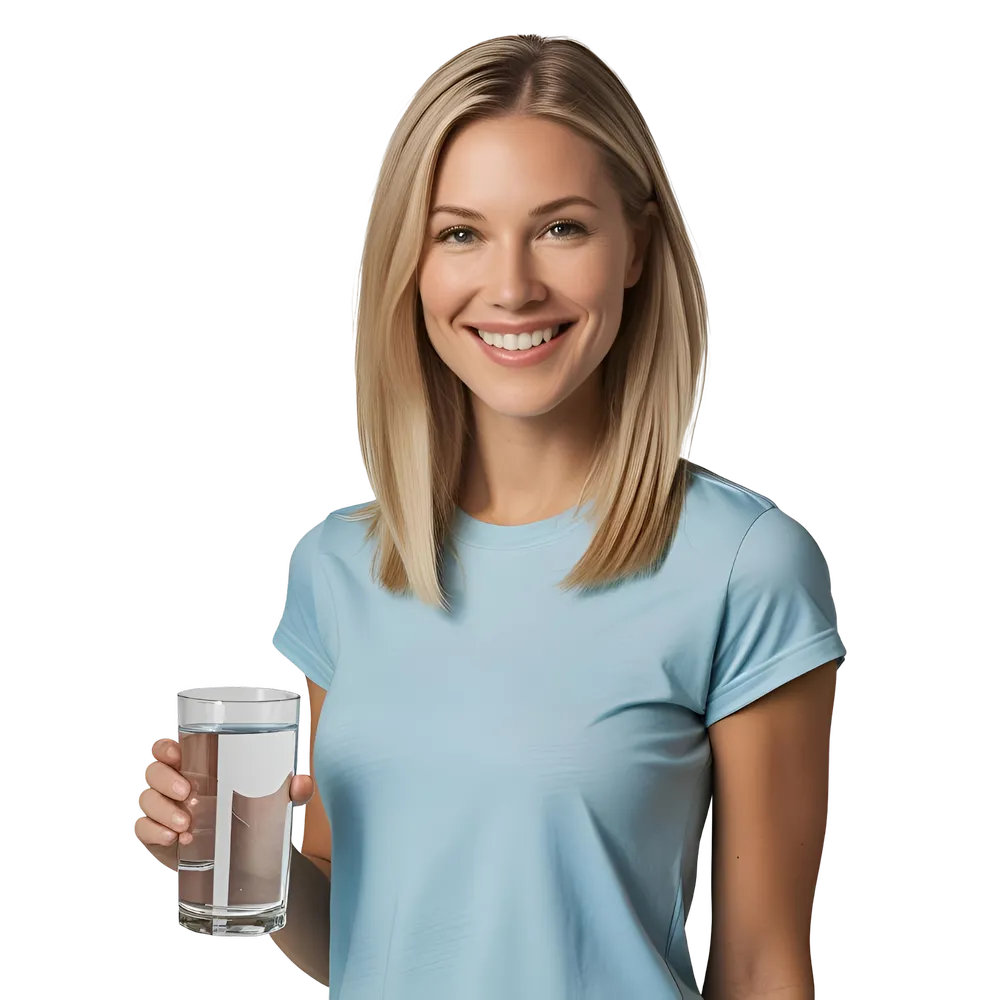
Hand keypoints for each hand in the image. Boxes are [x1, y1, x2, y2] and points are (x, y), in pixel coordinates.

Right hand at [134, 736, 314, 866]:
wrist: (248, 860)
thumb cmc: (256, 817)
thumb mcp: (277, 801)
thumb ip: (293, 791)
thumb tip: (301, 784)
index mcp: (199, 767)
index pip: (169, 748)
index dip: (166, 748)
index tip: (178, 754)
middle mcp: (176, 785)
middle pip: (153, 771)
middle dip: (164, 780)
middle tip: (188, 792)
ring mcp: (165, 811)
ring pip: (146, 800)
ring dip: (162, 810)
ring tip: (186, 823)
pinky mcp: (159, 836)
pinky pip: (143, 829)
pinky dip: (155, 831)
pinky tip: (177, 838)